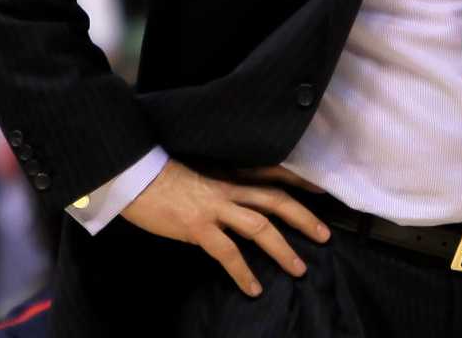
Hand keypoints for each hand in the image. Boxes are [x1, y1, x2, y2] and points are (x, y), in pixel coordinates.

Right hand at [119, 159, 329, 296]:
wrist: (137, 176)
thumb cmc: (167, 177)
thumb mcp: (204, 174)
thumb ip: (226, 185)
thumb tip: (243, 201)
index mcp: (232, 173)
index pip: (274, 174)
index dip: (300, 181)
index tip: (322, 190)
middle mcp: (229, 187)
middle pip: (276, 200)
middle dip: (303, 218)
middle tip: (324, 236)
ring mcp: (215, 207)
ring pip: (259, 226)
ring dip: (282, 249)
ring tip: (299, 268)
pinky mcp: (198, 227)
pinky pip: (228, 253)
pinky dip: (244, 272)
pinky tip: (254, 288)